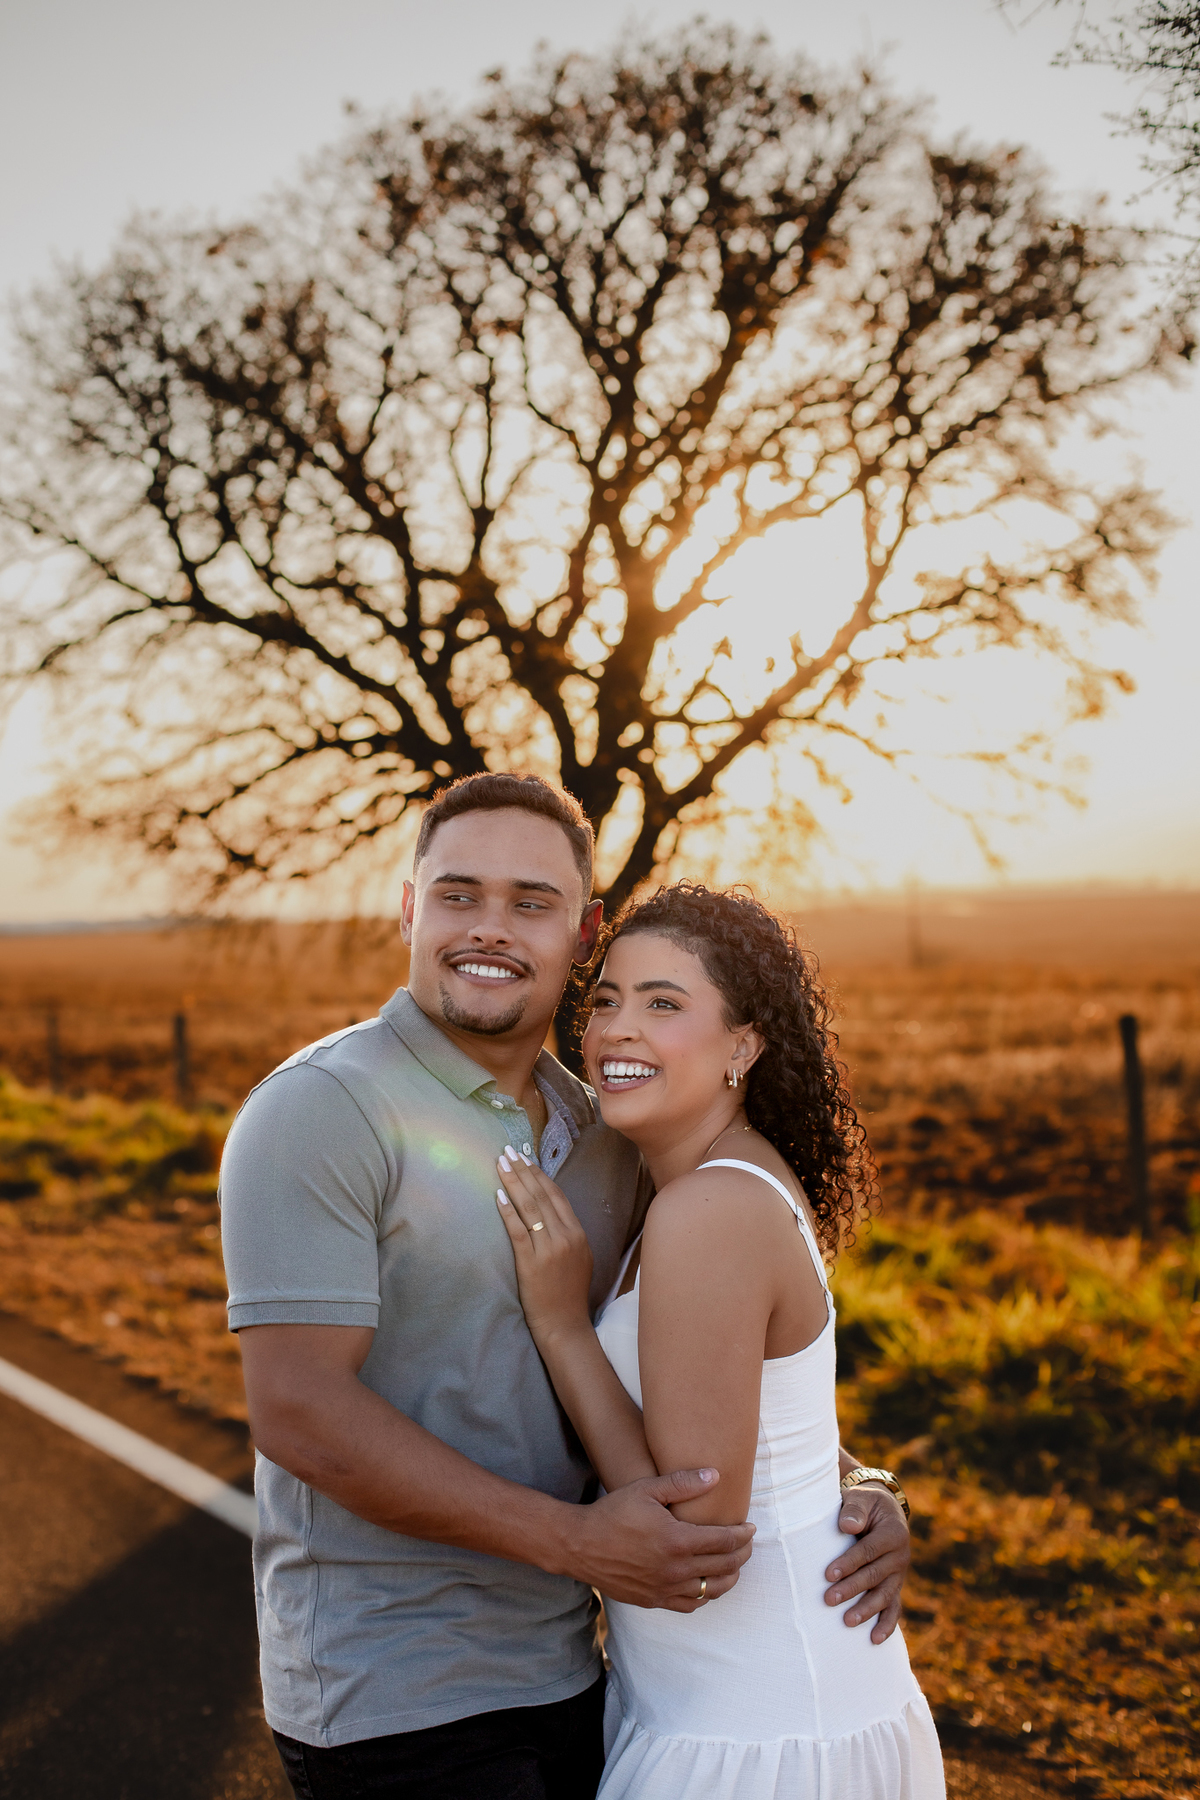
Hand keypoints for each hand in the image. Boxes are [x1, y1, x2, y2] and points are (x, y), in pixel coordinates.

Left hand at [496, 1148, 593, 1341]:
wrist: (565, 1324)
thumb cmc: (569, 1293)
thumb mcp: (579, 1258)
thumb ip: (568, 1235)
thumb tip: (550, 1213)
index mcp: (578, 1233)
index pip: (556, 1195)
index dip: (539, 1174)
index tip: (525, 1157)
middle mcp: (566, 1236)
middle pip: (542, 1195)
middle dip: (523, 1170)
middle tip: (508, 1150)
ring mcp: (549, 1249)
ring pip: (529, 1207)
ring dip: (513, 1182)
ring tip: (501, 1164)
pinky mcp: (531, 1262)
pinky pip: (518, 1230)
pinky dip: (507, 1210)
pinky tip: (497, 1195)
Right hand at [572, 1466, 754, 1611]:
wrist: (580, 1545)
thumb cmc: (613, 1512)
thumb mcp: (646, 1489)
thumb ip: (683, 1482)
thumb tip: (715, 1475)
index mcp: (677, 1540)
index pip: (724, 1541)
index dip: (742, 1534)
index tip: (750, 1527)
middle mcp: (675, 1569)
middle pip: (724, 1566)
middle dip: (742, 1554)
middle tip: (747, 1544)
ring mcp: (665, 1588)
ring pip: (711, 1590)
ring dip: (729, 1577)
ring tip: (735, 1566)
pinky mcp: (654, 1600)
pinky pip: (690, 1604)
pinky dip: (705, 1596)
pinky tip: (708, 1585)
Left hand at [824, 1483, 910, 1642]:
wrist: (883, 1510)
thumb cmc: (865, 1504)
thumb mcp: (862, 1498)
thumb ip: (855, 1509)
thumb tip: (847, 1526)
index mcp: (894, 1532)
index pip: (869, 1551)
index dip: (849, 1563)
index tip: (828, 1575)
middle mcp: (900, 1555)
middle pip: (875, 1576)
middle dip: (851, 1589)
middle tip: (828, 1599)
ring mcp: (899, 1573)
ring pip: (885, 1595)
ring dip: (866, 1610)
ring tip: (847, 1621)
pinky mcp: (895, 1585)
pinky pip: (894, 1607)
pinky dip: (887, 1624)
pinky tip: (875, 1640)